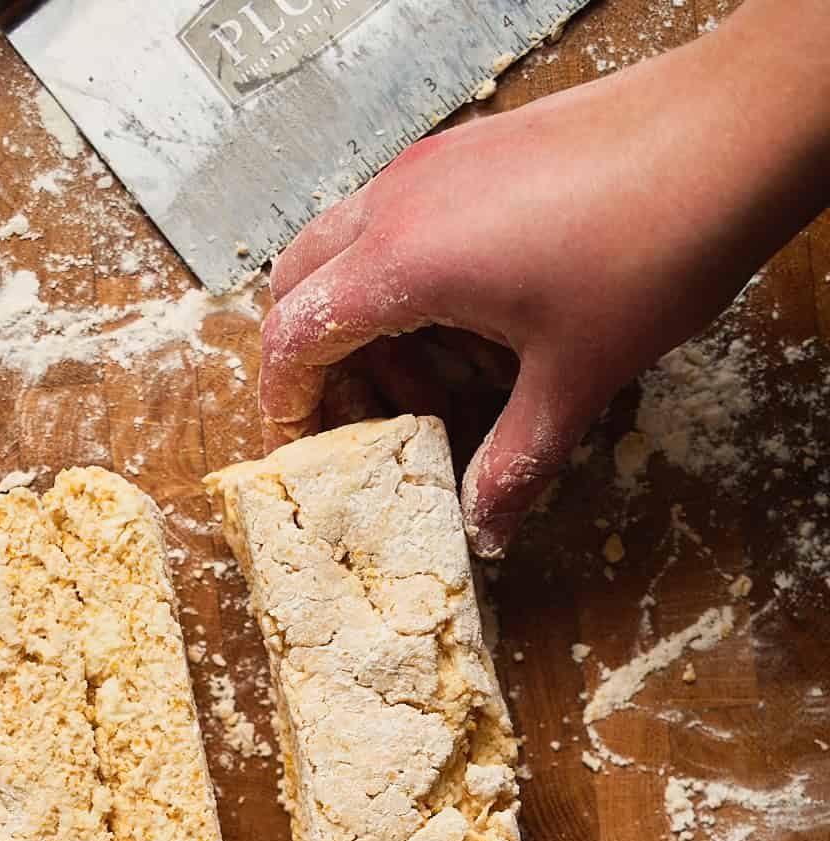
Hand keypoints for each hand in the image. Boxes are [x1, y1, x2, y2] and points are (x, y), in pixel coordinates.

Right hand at [260, 0, 829, 555]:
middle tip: (366, 424)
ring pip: (348, 249)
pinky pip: (402, 221)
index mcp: (402, 260)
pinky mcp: (473, 153)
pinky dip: (407, 283)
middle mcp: (400, 202)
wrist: (731, 134)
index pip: (290, 334)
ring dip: (367, 324)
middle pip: (300, 283)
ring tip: (434, 389)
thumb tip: (485, 531)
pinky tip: (475, 329)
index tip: (301, 452)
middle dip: (316, 363)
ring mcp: (434, 168)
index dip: (284, 405)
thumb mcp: (573, 381)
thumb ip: (513, 466)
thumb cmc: (652, 243)